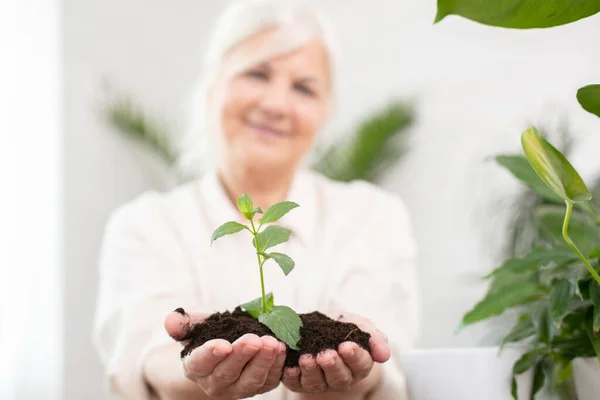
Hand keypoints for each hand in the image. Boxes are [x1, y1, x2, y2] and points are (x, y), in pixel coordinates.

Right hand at [164, 310, 286, 398]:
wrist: (227, 346)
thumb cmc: (209, 334)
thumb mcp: (196, 326)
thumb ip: (183, 323)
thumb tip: (171, 320)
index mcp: (196, 367)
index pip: (201, 363)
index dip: (211, 354)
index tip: (223, 344)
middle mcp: (215, 384)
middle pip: (228, 373)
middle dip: (242, 356)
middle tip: (254, 339)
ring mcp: (238, 388)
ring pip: (251, 381)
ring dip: (263, 362)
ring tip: (273, 343)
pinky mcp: (259, 387)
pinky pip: (269, 380)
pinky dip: (277, 366)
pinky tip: (282, 349)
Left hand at [282, 313, 388, 394]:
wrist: (319, 326)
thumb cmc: (343, 327)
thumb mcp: (361, 326)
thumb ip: (374, 338)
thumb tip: (385, 354)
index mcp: (358, 365)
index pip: (360, 364)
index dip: (354, 356)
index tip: (346, 345)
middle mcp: (340, 378)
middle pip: (338, 377)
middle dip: (332, 365)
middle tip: (326, 354)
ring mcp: (319, 382)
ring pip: (316, 382)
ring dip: (311, 370)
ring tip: (306, 358)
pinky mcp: (299, 382)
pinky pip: (294, 383)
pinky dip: (291, 375)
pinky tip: (289, 366)